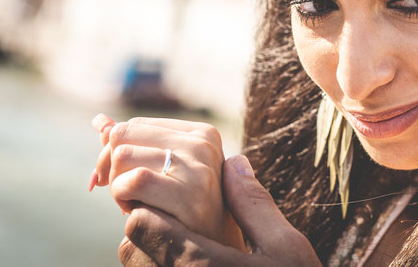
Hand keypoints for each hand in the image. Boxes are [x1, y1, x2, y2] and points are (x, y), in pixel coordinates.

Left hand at [90, 114, 243, 250]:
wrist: (212, 250)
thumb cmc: (182, 211)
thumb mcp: (163, 172)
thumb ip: (134, 145)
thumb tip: (100, 122)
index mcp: (203, 134)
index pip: (133, 126)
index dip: (117, 154)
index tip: (129, 179)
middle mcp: (203, 146)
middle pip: (122, 137)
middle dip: (115, 168)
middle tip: (132, 194)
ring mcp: (199, 170)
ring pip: (122, 156)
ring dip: (118, 186)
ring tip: (139, 203)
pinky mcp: (189, 195)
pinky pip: (133, 180)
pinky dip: (123, 197)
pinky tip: (137, 210)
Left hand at [121, 155, 321, 266]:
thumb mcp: (286, 246)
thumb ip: (253, 204)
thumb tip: (233, 162)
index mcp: (198, 264)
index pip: (141, 223)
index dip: (156, 208)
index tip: (178, 206)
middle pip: (131, 248)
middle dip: (151, 232)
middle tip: (185, 228)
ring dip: (154, 256)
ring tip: (192, 254)